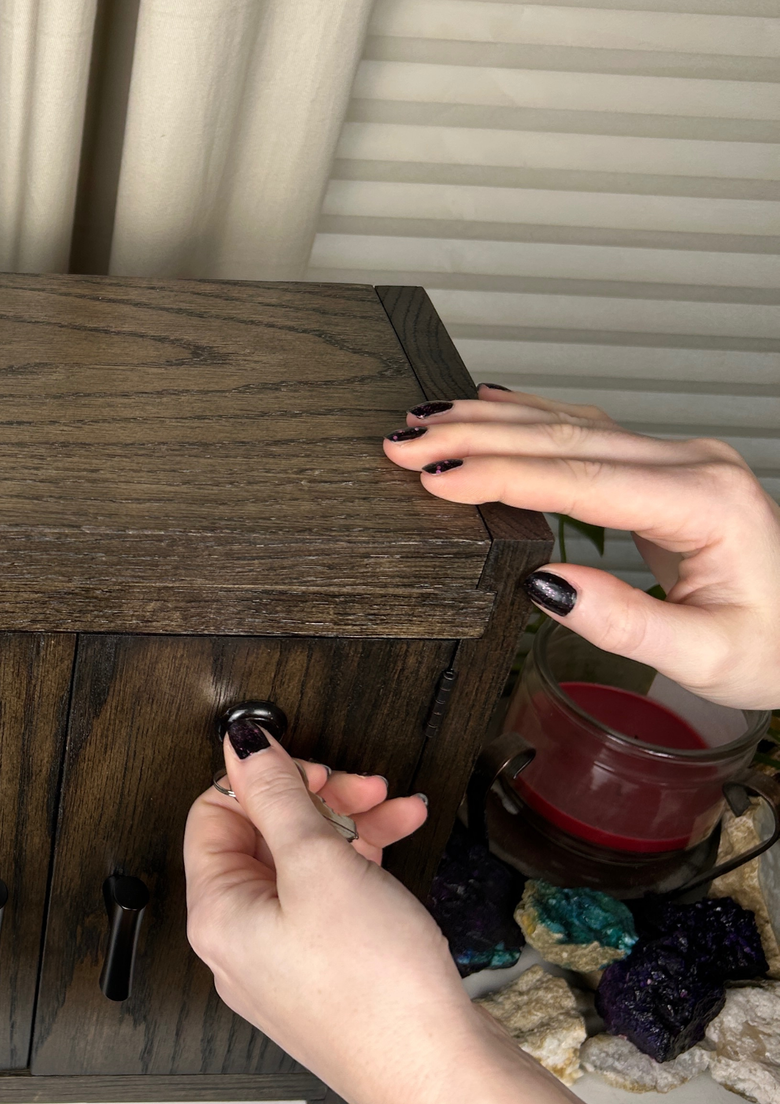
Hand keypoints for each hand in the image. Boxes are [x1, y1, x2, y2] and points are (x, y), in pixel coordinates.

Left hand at [184, 726, 487, 1103]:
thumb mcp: (320, 867)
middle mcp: (238, 941)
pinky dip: (360, 867)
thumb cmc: (376, 991)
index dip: (261, 781)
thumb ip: (277, 797)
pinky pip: (328, 901)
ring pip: (301, 866)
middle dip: (315, 801)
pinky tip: (399, 843)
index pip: (212, 815)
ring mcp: (281, 961)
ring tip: (396, 811)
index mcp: (216, 914)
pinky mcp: (323, 975)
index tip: (313, 766)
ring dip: (347, 827)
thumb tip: (242, 747)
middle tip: (363, 788)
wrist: (440, 1078)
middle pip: (259, 838)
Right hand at [383, 384, 779, 709]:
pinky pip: (588, 432)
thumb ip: (626, 621)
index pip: (581, 480)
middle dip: (476, 437)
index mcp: (704, 503)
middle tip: (404, 444)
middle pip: (566, 437)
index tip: (436, 478)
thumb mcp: (705, 656)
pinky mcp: (665, 469)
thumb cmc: (774, 647)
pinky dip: (530, 419)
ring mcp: (679, 460)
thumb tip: (544, 585)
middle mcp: (692, 465)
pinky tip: (492, 404)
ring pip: (571, 425)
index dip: (502, 475)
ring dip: (492, 422)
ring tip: (424, 423)